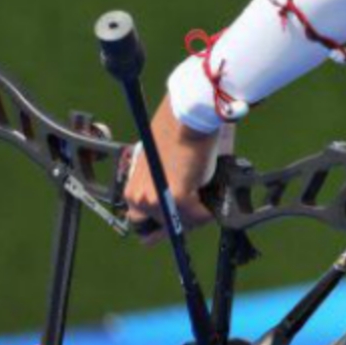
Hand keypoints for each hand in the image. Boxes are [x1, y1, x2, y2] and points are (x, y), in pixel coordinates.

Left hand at [123, 96, 222, 241]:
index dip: (163, 224)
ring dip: (196, 217)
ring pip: (182, 223)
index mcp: (132, 192)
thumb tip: (179, 206)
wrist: (186, 119)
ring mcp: (157, 200)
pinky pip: (198, 216)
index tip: (178, 221)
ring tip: (207, 204)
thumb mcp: (160, 169)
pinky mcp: (178, 197)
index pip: (142, 223)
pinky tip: (212, 202)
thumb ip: (162, 189)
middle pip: (164, 225)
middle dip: (182, 220)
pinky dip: (208, 212)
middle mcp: (139, 199)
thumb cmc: (175, 136)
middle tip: (196, 211)